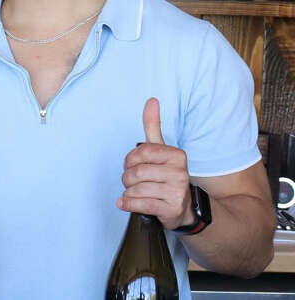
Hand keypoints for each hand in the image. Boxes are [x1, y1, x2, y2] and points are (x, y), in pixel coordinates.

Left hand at [117, 98, 193, 229]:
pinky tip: (126, 203)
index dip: (130, 160)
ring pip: (136, 189)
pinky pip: (140, 204)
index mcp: (177, 155)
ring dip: (129, 192)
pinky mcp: (171, 209)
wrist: (183, 208)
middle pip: (136, 172)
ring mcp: (177, 191)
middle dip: (127, 178)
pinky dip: (128, 204)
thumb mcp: (160, 151)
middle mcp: (180, 172)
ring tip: (137, 193)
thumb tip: (152, 100)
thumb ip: (153, 126)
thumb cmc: (166, 176)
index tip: (133, 165)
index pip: (141, 152)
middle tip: (133, 182)